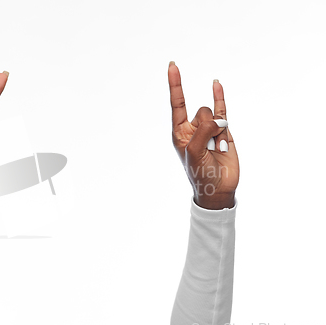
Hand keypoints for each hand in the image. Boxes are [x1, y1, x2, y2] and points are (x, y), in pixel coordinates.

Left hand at [168, 62, 238, 209]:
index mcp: (179, 133)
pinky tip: (216, 83)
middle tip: (209, 147)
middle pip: (201, 112)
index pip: (176, 103)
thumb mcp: (194, 152)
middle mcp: (192, 128)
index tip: (172, 65)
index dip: (175, 84)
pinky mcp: (224, 130)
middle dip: (208, 128)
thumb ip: (203, 131)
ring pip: (214, 115)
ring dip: (219, 132)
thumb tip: (218, 119)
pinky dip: (219, 96)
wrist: (218, 187)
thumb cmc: (200, 172)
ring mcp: (208, 128)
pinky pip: (222, 110)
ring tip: (217, 149)